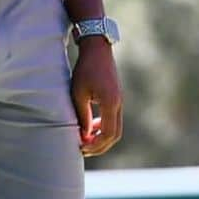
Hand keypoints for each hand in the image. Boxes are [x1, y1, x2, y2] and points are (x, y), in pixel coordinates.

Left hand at [71, 38, 122, 155]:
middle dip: (100, 145)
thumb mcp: (79, 93)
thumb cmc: (85, 69)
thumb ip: (82, 115)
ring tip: (85, 140)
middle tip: (84, 150)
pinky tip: (90, 126)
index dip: (95, 145)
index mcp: (111, 104)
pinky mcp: (116, 97)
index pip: (107, 134)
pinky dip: (103, 127)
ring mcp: (119, 100)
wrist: (97, 49)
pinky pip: (113, 119)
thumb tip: (82, 135)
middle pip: (115, 135)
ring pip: (115, 128)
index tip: (81, 147)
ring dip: (102, 137)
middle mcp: (119, 104)